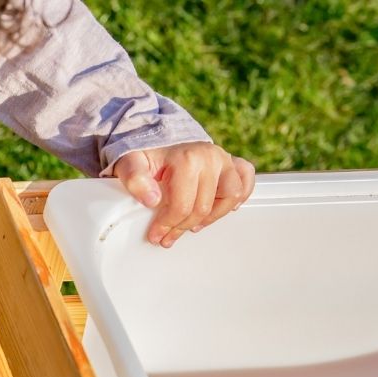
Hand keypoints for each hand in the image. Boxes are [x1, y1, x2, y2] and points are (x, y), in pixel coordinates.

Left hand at [114, 142, 255, 247]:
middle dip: (183, 227)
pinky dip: (240, 196)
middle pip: (203, 207)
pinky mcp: (232, 162)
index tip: (156, 235)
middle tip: (168, 236)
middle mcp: (210, 157)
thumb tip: (152, 200)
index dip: (167, 225)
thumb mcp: (130, 163)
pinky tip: (225, 208)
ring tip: (193, 225)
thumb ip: (135, 179)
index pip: (183, 205)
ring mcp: (224, 159)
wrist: (160, 139)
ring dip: (213, 216)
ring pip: (231, 196)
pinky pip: (247, 179)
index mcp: (187, 158)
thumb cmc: (147, 155)